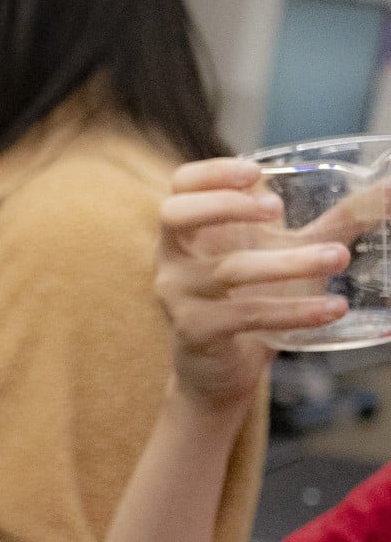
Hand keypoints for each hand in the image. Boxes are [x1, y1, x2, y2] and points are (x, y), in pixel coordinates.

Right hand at [158, 157, 350, 409]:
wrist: (223, 369)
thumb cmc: (252, 299)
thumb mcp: (289, 253)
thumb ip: (334, 222)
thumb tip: (389, 191)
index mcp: (190, 230)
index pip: (181, 186)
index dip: (212, 174)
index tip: (256, 172)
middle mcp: (172, 259)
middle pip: (175, 215)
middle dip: (225, 206)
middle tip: (277, 210)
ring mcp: (179, 296)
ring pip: (227, 269)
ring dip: (288, 262)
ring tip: (339, 258)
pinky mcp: (195, 332)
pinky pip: (244, 315)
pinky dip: (293, 311)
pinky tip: (333, 308)